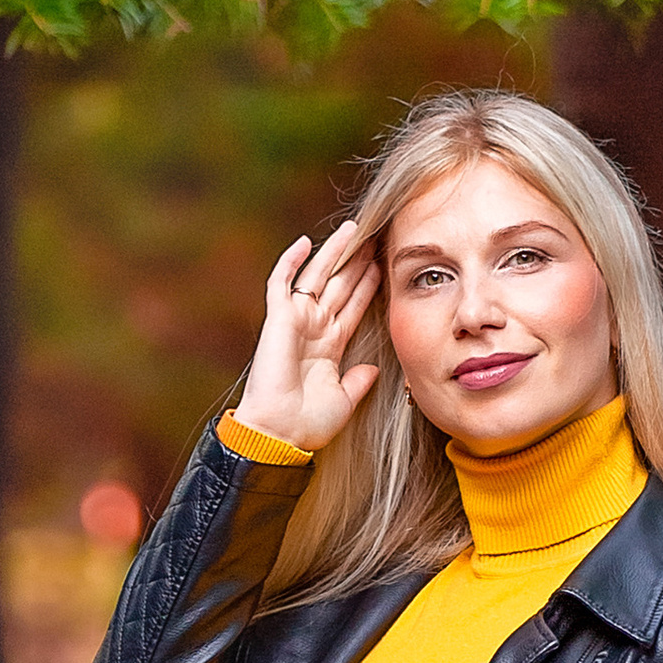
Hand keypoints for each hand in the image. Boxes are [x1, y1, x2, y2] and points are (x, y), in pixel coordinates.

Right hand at [231, 219, 380, 453]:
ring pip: (317, 276)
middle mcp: (313, 328)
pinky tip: (305, 242)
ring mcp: (295, 321)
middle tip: (375, 237)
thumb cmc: (307, 424)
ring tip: (353, 229)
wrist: (280, 432)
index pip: (353, 306)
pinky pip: (281, 283)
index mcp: (329, 346)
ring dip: (334, 252)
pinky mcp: (278, 319)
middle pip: (340, 285)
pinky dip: (291, 262)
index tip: (384, 265)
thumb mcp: (344, 400)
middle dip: (357, 262)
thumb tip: (374, 368)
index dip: (367, 285)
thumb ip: (358, 382)